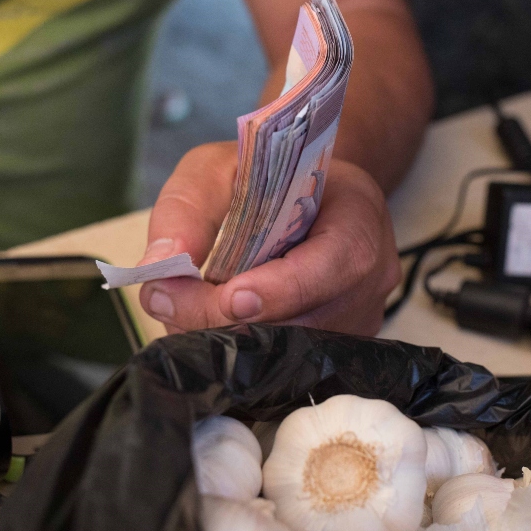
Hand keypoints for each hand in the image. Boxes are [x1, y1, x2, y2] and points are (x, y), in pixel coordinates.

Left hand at [138, 141, 400, 336]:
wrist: (299, 193)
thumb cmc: (262, 175)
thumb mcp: (217, 169)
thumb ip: (188, 209)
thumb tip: (158, 266)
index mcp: (359, 217)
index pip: (332, 265)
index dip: (281, 289)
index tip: (226, 296)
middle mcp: (371, 276)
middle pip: (305, 320)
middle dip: (229, 319)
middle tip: (167, 301)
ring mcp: (359, 318)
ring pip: (290, 351)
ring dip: (227, 336)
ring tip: (182, 306)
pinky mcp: (337, 346)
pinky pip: (288, 361)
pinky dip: (239, 346)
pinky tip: (208, 322)